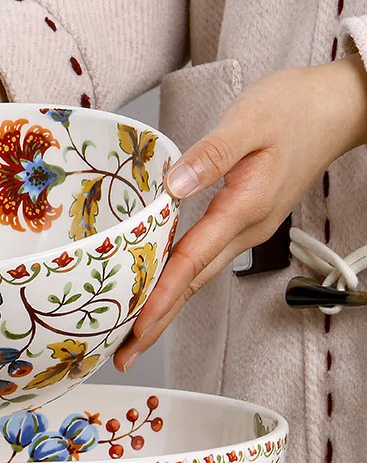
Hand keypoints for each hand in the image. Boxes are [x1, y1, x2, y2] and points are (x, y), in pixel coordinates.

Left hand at [114, 53, 366, 372]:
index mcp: (244, 209)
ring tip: (136, 333)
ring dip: (167, 307)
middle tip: (125, 354)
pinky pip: (205, 261)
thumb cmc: (296, 110)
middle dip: (157, 321)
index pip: (192, 262)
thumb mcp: (249, 122)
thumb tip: (173, 186)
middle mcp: (246, 229)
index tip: (136, 328)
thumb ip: (210, 155)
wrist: (337, 109)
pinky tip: (162, 289)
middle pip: (193, 284)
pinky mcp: (244, 221)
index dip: (161, 298)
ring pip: (199, 277)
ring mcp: (247, 229)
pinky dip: (180, 282)